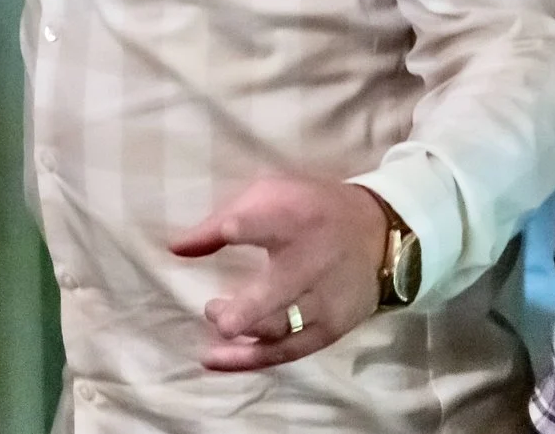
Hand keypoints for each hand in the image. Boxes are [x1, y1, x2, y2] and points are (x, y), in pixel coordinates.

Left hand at [169, 176, 392, 371]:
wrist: (378, 235)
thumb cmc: (309, 211)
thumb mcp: (270, 195)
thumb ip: (221, 222)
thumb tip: (176, 248)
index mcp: (296, 219)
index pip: (269, 223)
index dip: (244, 227)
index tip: (225, 231)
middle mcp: (312, 263)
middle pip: (280, 291)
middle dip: (247, 308)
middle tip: (214, 313)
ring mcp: (323, 301)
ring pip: (279, 328)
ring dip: (242, 330)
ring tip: (215, 318)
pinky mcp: (329, 329)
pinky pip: (286, 351)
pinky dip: (249, 360)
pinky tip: (217, 360)